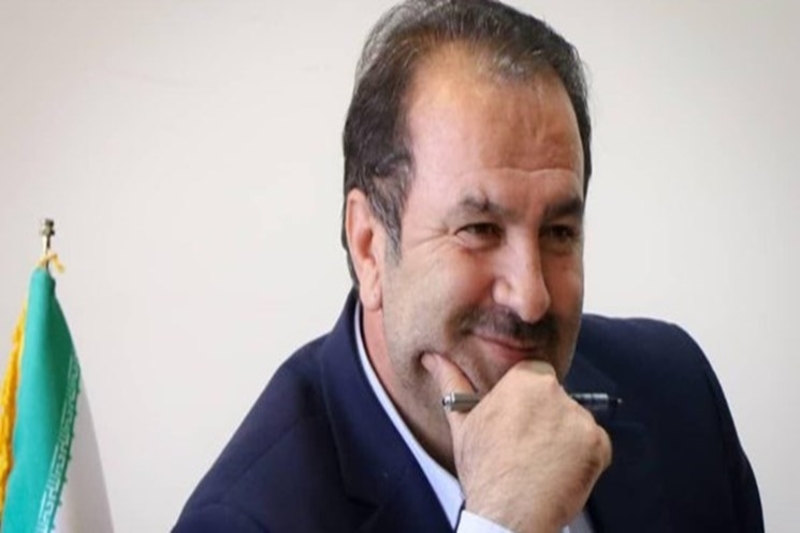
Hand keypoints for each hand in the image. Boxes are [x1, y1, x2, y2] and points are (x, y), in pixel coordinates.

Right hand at [422, 353, 611, 532]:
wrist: (510, 515)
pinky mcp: (599, 445)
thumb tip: (434, 359)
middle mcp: (557, 394)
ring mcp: (581, 420)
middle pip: (556, 396)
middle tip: (527, 444)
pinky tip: (558, 470)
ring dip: (565, 437)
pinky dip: (582, 457)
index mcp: (525, 380)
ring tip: (541, 461)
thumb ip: (452, 382)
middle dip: (546, 416)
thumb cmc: (485, 471)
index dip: (526, 396)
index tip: (519, 415)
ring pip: (575, 420)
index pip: (535, 372)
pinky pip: (595, 444)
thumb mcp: (463, 422)